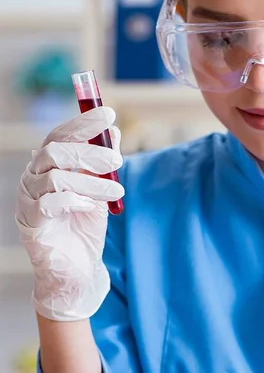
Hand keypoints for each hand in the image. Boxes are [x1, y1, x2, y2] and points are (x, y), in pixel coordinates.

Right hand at [15, 106, 124, 320]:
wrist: (77, 265)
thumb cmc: (86, 221)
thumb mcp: (102, 186)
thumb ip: (105, 160)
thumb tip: (114, 131)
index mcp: (50, 164)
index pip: (61, 134)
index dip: (83, 123)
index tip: (108, 113)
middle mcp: (34, 177)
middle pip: (55, 151)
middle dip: (91, 153)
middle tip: (118, 162)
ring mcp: (29, 200)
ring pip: (56, 177)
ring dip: (92, 182)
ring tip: (117, 192)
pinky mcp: (31, 224)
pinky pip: (48, 204)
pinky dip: (74, 201)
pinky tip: (91, 207)